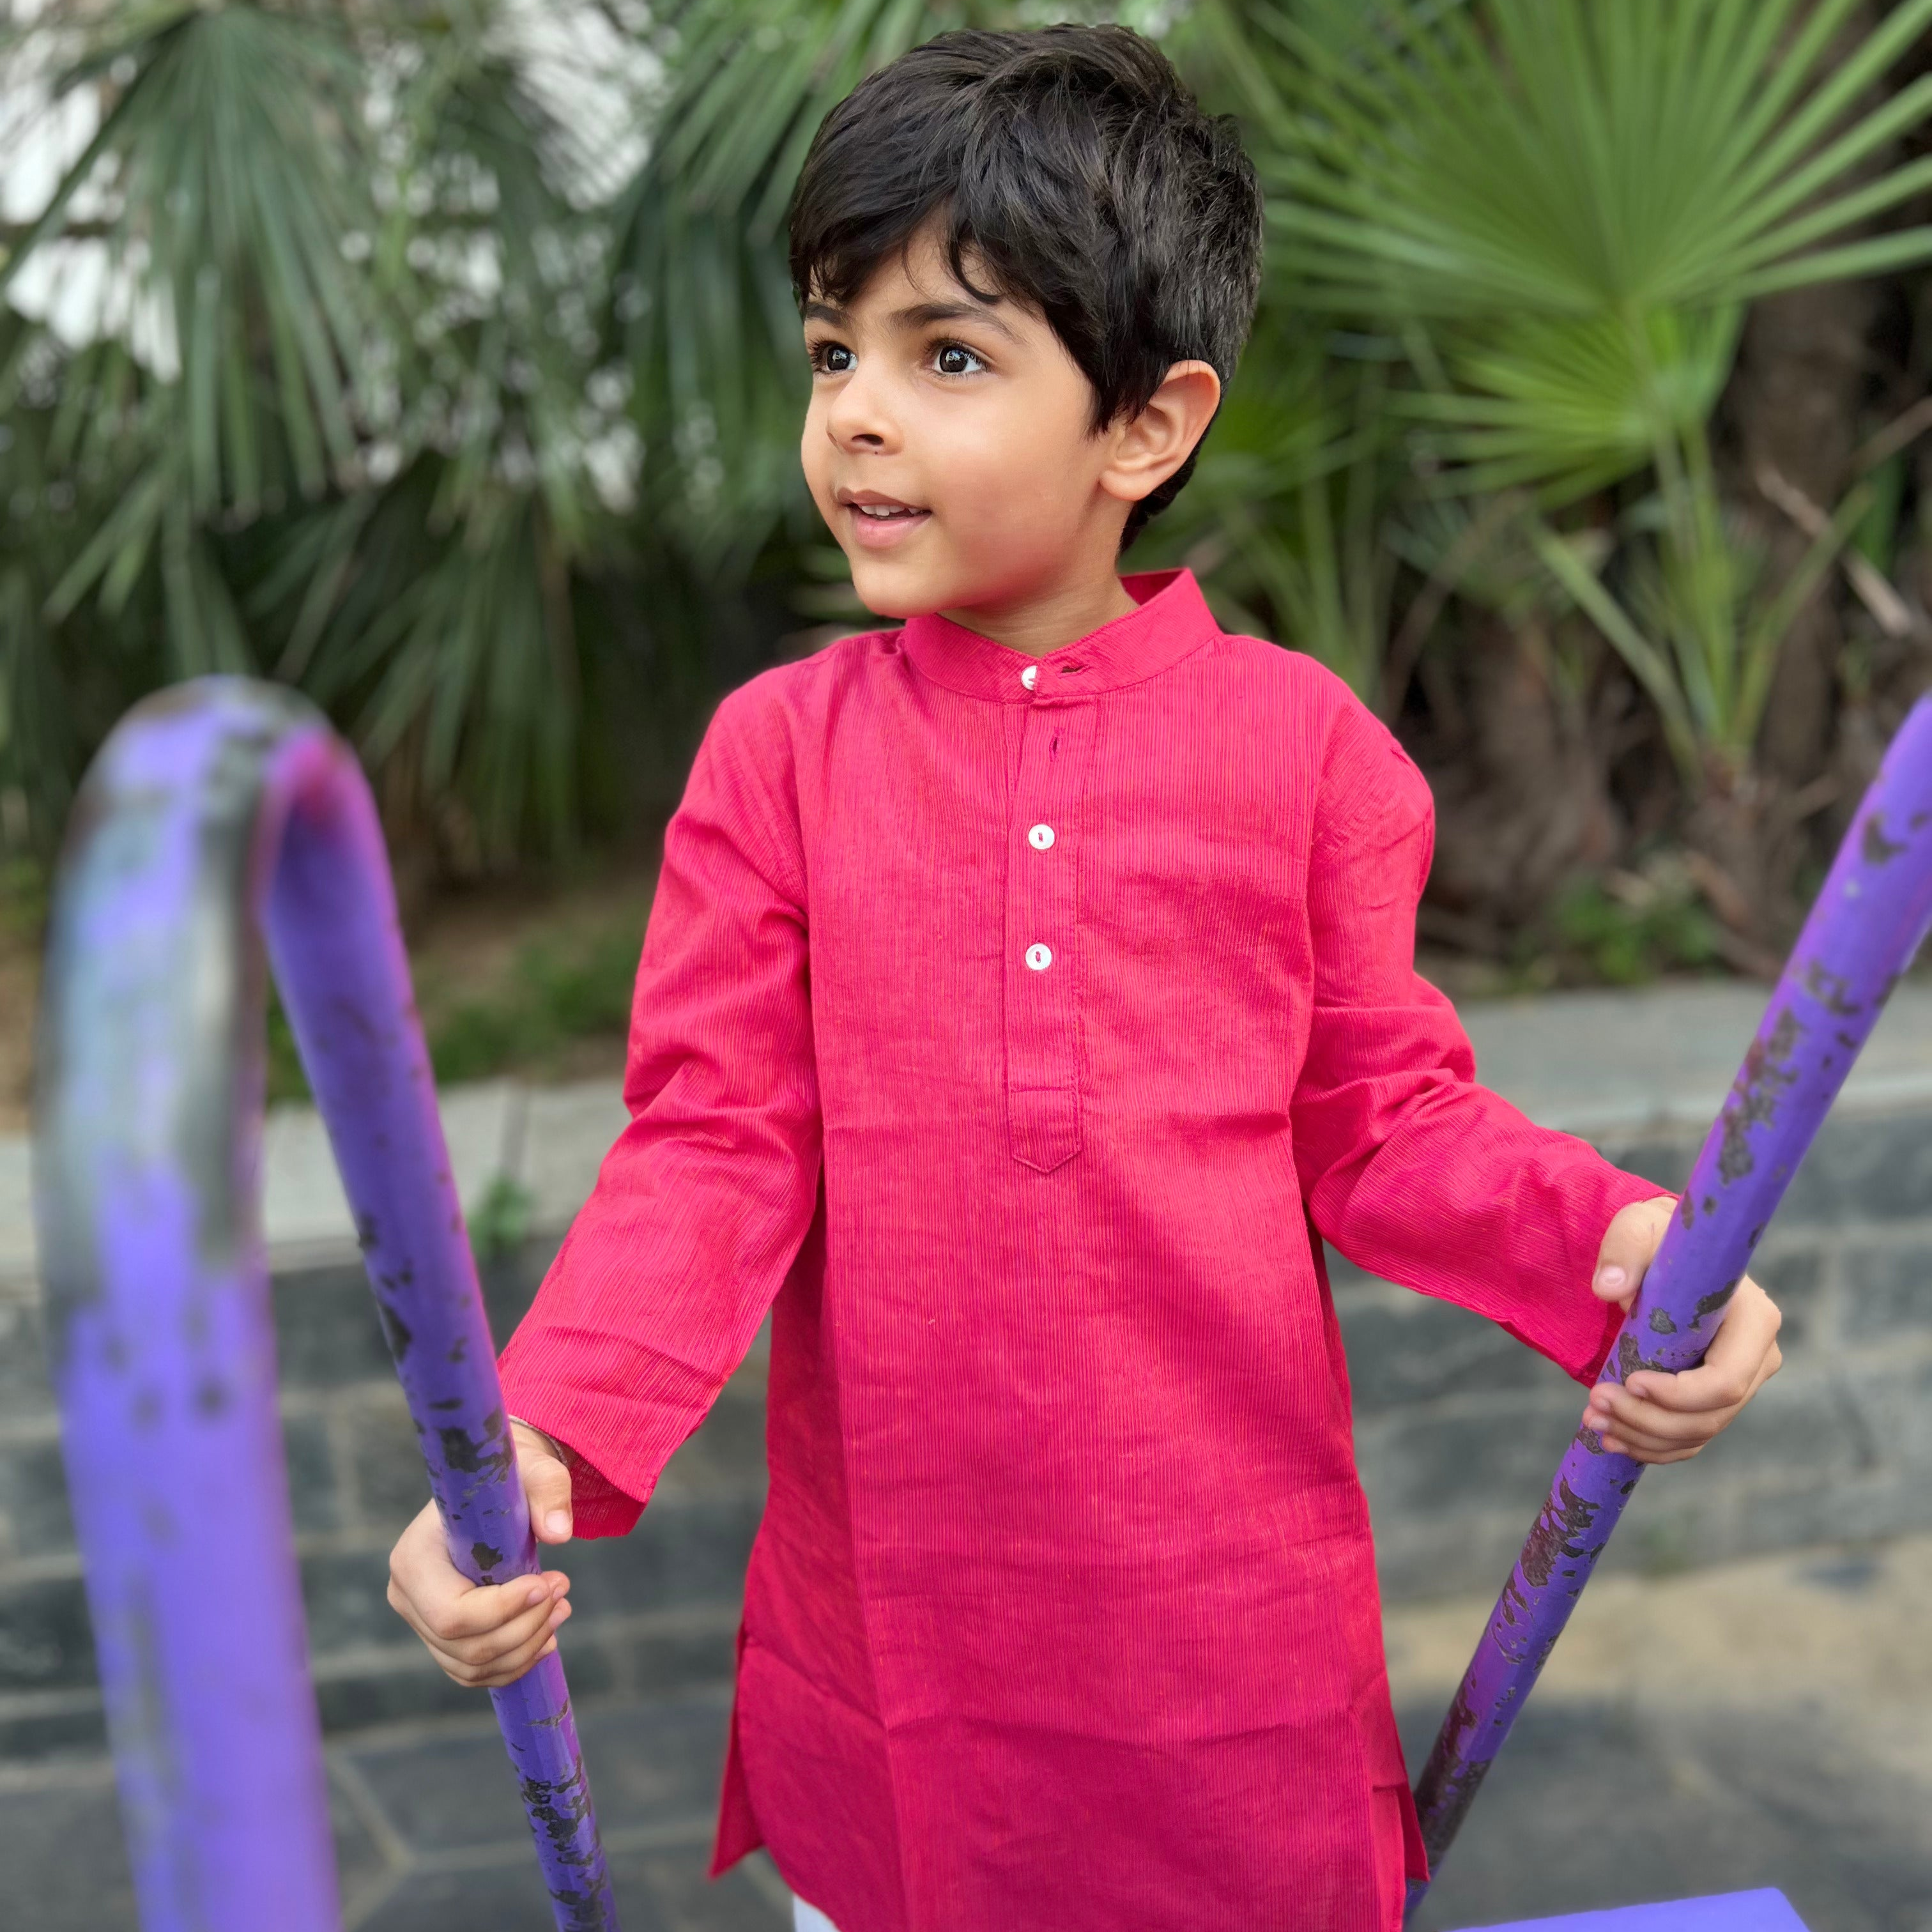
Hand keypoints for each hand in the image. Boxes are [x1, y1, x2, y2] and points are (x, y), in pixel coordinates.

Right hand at [386, 1420, 576, 1687]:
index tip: (546, 1583)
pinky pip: (474, 1671)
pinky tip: (546, 1636)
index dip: (503, 1610)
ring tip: (562, 1609)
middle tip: (563, 1591)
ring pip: (472, 1666)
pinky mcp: (441, 1639)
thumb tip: (559, 1532)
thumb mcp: (533, 1473)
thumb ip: (547, 1493)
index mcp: (413, 1558)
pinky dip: (514, 1663)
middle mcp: (407, 1597)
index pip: (452, 1613)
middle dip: (525, 1627)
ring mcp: (420, 1622)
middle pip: (465, 1646)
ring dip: (526, 1648)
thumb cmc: (512, 1480)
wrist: (495, 1493)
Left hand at [1580, 1195, 1782, 1463]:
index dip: (1679, 1394)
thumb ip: (1624, 1249)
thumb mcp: (1639, 1229)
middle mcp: (1758, 1357)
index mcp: (1755, 1319)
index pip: (1727, 1380)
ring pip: (1697, 1433)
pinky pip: (1689, 1438)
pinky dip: (1651, 1445)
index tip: (1630, 1382)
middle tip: (1594, 1404)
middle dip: (1649, 1419)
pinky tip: (1611, 1437)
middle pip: (1709, 1416)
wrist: (1663, 1257)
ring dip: (1642, 1436)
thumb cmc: (1657, 1240)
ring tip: (1593, 1419)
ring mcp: (1741, 1383)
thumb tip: (1609, 1288)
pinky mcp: (1716, 1400)